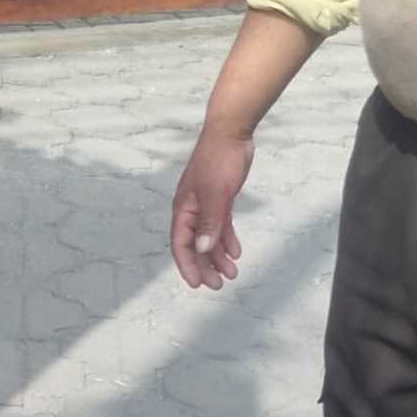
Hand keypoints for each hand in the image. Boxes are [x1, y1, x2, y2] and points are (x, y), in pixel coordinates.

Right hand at [170, 127, 254, 291]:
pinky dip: (226, 239)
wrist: (231, 131)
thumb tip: (201, 249)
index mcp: (184, 209)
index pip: (181, 244)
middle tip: (219, 285)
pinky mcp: (219, 198)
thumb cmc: (219, 160)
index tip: (198, 284)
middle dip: (205, 266)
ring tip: (232, 273)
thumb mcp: (216, 195)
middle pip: (195, 245)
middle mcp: (191, 209)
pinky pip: (220, 225)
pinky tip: (235, 252)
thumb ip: (209, 223)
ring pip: (209, 237)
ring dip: (218, 256)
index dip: (188, 265)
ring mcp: (205, 203)